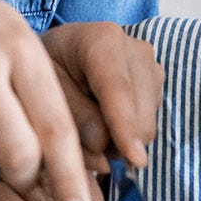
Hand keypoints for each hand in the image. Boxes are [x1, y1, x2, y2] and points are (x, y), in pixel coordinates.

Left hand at [38, 22, 163, 172]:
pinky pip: (146, 125)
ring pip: (146, 126)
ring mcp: (151, 66)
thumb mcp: (43, 89)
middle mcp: (136, 50)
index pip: (118, 91)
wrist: (59, 51)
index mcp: (103, 41)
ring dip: (118, 141)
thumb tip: (104, 150)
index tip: (135, 160)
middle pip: (139, 116)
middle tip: (79, 145)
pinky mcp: (157, 84)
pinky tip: (102, 119)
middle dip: (114, 142)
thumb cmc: (44, 68)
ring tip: (86, 126)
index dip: (126, 127)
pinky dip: (125, 134)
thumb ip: (72, 117)